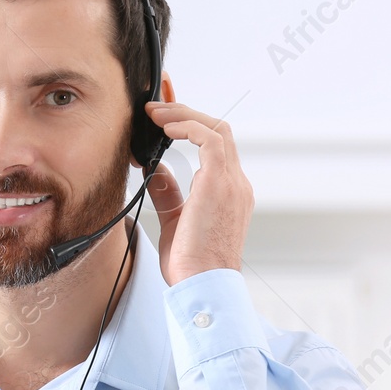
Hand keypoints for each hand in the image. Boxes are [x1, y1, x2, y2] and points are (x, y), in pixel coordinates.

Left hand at [142, 98, 254, 284]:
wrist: (203, 285)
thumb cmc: (191, 265)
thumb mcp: (175, 220)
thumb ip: (169, 192)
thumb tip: (155, 169)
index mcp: (229, 193)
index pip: (215, 146)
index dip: (191, 125)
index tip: (165, 118)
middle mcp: (236, 184)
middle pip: (218, 130)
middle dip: (186, 112)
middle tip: (157, 104)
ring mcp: (232, 182)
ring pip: (216, 128)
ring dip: (183, 115)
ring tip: (155, 112)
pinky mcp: (220, 182)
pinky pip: (209, 138)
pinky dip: (187, 126)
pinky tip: (164, 128)